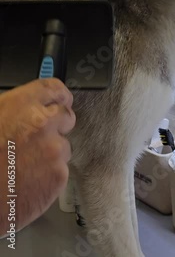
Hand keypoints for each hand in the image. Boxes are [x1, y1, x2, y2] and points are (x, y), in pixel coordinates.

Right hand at [0, 79, 75, 235]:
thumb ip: (13, 110)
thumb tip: (25, 108)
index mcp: (21, 105)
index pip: (53, 88)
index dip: (58, 94)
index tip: (61, 98)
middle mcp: (41, 123)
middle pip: (66, 115)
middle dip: (58, 124)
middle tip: (42, 137)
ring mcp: (53, 149)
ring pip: (63, 146)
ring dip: (51, 152)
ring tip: (26, 165)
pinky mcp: (58, 175)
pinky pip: (61, 169)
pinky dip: (49, 174)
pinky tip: (28, 180)